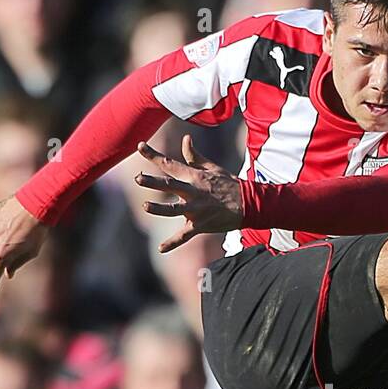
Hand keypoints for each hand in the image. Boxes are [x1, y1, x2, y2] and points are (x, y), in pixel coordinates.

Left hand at [135, 135, 241, 251]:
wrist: (248, 204)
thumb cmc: (228, 184)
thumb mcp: (212, 167)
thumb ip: (194, 156)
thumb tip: (185, 139)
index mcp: (194, 176)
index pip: (170, 164)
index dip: (153, 155)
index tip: (140, 146)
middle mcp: (193, 192)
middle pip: (170, 185)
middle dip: (154, 182)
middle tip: (139, 178)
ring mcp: (196, 210)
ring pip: (174, 209)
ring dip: (160, 209)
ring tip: (146, 207)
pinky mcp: (200, 225)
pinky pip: (185, 235)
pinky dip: (173, 243)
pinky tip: (161, 249)